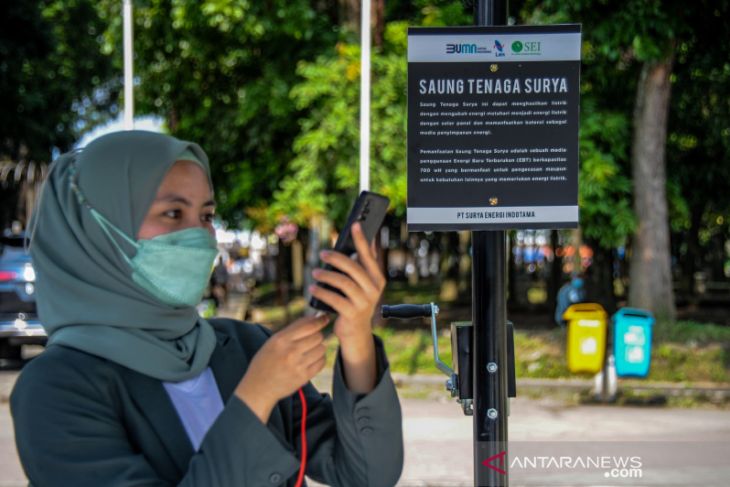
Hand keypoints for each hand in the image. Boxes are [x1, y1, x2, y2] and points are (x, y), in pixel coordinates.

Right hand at [235, 314, 328, 422]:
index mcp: (281, 340)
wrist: (259, 387)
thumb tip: (313, 318)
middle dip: (316, 336)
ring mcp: (298, 365)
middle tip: (310, 340)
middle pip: (317, 336)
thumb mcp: (272, 342)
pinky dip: (319, 359)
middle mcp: (290, 351)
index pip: (308, 325)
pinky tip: (310, 360)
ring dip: (318, 348)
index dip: (320, 320)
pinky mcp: (304, 377)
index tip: (324, 318)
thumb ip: (292, 330)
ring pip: (321, 348)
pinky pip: (321, 362)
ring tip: (308, 351)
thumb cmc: (265, 361)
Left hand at [309, 222, 385, 342]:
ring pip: (344, 283)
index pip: (369, 255)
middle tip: (322, 253)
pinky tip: (312, 288)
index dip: (362, 239)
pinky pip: (335, 299)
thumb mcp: (362, 284)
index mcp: (377, 278)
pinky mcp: (352, 314)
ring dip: (326, 275)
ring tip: (315, 272)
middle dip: (337, 258)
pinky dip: (322, 292)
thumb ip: (361, 265)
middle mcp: (374, 289)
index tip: (355, 224)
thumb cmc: (356, 302)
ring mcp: (364, 302)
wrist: (356, 333)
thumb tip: (361, 241)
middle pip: (354, 268)